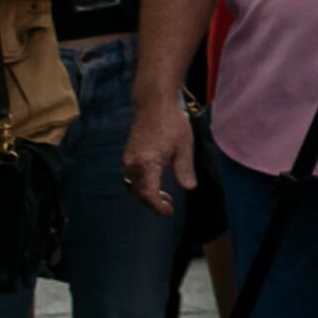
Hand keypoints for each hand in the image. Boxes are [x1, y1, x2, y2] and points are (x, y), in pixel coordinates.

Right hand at [122, 99, 194, 215]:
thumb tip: (189, 188)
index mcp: (147, 163)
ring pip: (134, 186)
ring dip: (147, 194)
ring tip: (165, 196)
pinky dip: (142, 184)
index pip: (148, 194)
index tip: (168, 212)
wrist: (154, 105)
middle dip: (153, 202)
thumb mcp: (184, 146)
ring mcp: (128, 159)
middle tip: (169, 205)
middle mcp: (133, 164)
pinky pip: (132, 176)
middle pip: (139, 193)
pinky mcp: (128, 155)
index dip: (158, 206)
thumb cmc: (171, 123)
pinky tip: (156, 182)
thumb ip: (184, 169)